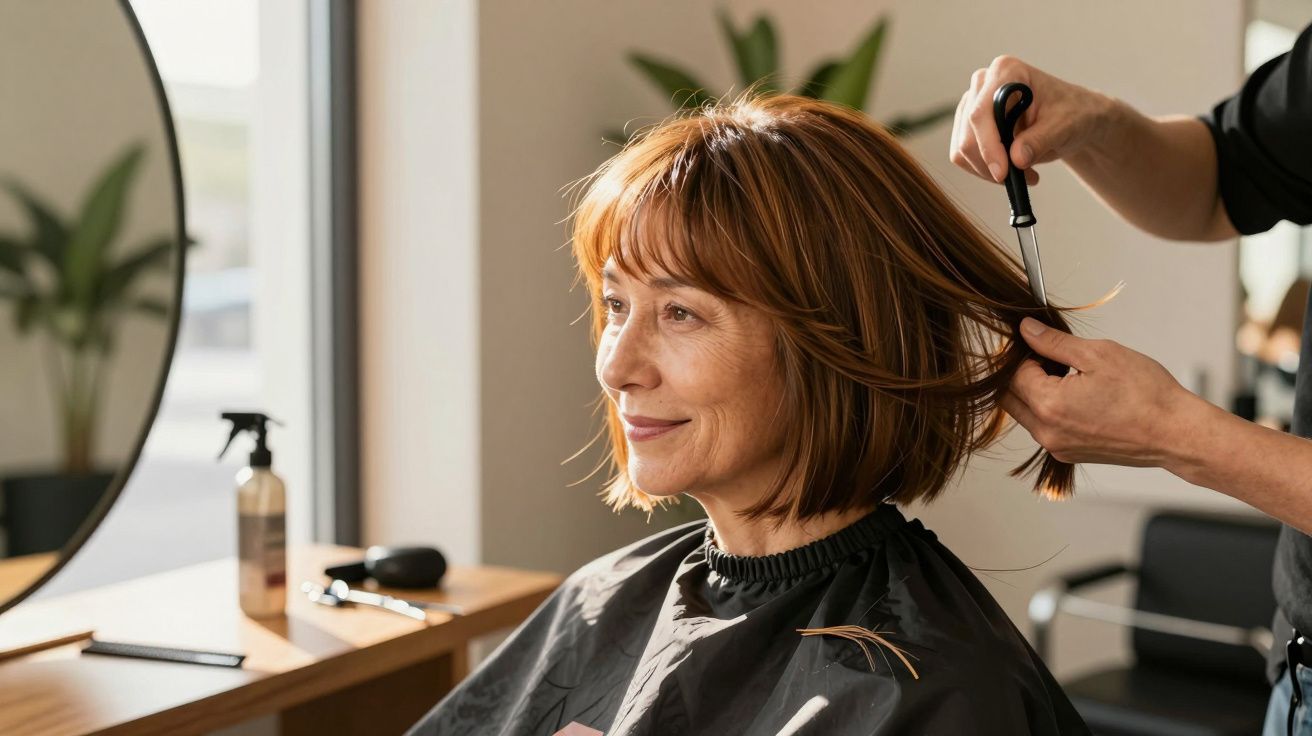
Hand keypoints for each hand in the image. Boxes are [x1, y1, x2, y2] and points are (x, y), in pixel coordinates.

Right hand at [949, 56, 1117, 185]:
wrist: (1072, 118)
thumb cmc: (1072, 113)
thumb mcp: (1065, 126)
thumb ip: (1040, 140)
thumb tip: (1016, 159)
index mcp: (1006, 72)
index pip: (981, 113)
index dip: (988, 145)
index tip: (1002, 173)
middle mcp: (983, 84)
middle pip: (968, 133)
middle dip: (989, 163)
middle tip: (1019, 179)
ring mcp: (972, 104)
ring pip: (962, 149)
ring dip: (988, 170)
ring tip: (1023, 174)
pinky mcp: (968, 126)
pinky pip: (964, 156)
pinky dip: (984, 171)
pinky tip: (1012, 170)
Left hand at [1001, 318, 1201, 468]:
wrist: (1175, 433)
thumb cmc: (1146, 394)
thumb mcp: (1098, 354)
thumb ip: (1054, 342)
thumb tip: (1027, 330)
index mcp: (1049, 405)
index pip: (1013, 374)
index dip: (1024, 354)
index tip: (1041, 343)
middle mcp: (1047, 432)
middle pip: (1011, 397)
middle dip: (1021, 374)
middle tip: (1049, 357)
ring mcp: (1057, 447)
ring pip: (1025, 414)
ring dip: (1034, 393)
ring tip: (1068, 376)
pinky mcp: (1069, 454)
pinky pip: (1045, 428)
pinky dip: (1049, 410)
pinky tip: (1076, 396)